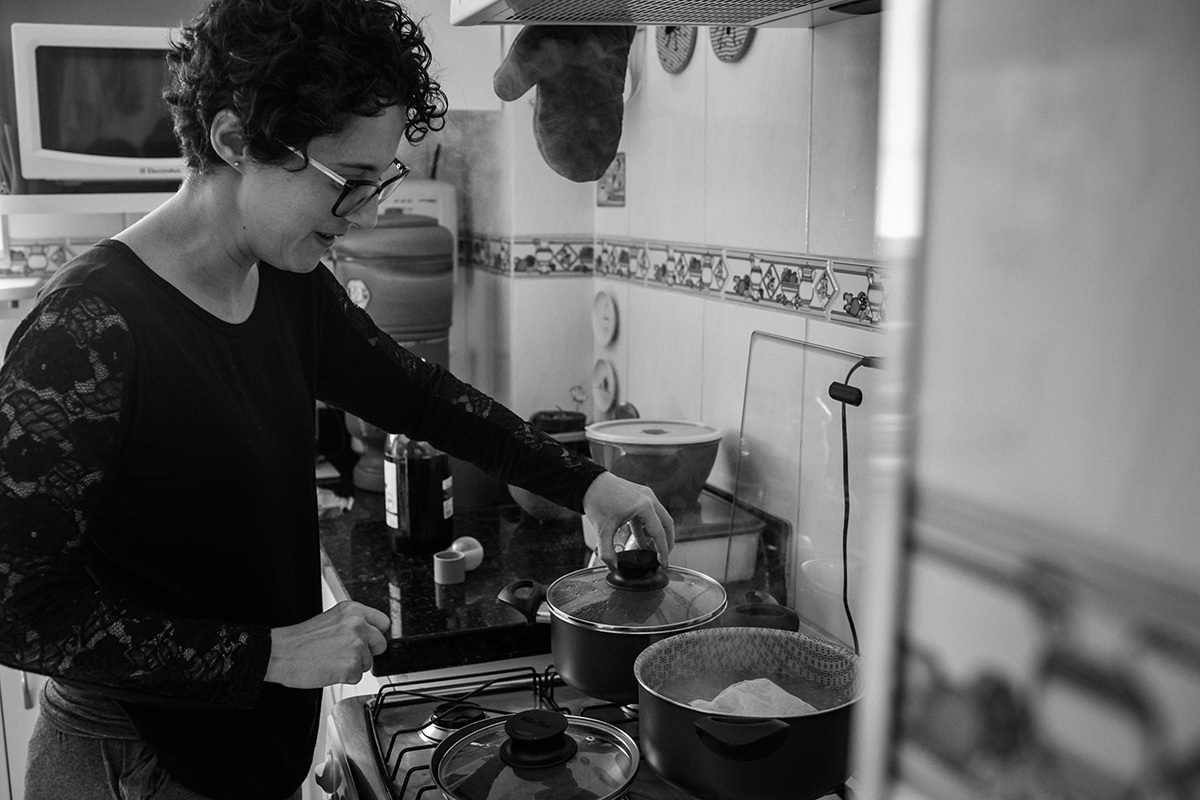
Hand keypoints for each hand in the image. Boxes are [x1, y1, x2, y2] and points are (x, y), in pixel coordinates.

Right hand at [265, 601, 389, 688]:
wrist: (281, 653)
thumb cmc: (301, 640)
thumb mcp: (331, 619)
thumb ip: (352, 623)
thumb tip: (368, 633)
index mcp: (353, 610)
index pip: (383, 622)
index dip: (375, 634)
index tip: (369, 640)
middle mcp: (358, 625)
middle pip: (380, 644)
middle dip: (367, 652)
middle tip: (346, 654)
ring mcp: (356, 645)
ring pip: (367, 663)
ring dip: (353, 666)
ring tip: (332, 660)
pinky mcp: (352, 666)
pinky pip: (357, 677)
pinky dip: (345, 678)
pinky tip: (330, 670)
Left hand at [582, 471, 674, 567]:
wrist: (588, 482)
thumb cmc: (597, 499)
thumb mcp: (602, 530)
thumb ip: (607, 552)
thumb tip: (613, 566)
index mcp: (644, 507)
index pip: (659, 534)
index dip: (663, 552)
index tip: (663, 563)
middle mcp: (649, 499)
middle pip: (667, 524)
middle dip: (667, 543)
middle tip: (662, 557)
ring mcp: (645, 495)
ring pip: (660, 518)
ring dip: (657, 535)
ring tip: (650, 551)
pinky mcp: (639, 495)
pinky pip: (650, 514)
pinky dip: (647, 528)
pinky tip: (640, 539)